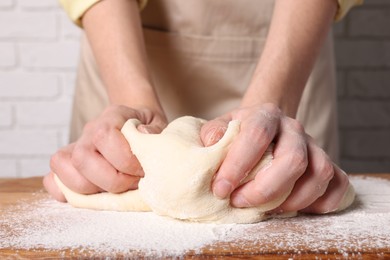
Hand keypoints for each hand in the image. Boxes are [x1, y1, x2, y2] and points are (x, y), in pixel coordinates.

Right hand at [43, 105, 166, 201]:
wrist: (134, 121)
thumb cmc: (147, 126)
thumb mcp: (159, 123)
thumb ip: (155, 130)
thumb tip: (143, 136)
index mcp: (111, 117)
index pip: (105, 137)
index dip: (125, 160)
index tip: (143, 170)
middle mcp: (89, 132)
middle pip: (83, 158)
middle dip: (112, 180)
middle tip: (133, 183)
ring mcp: (75, 147)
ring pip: (65, 170)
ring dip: (93, 189)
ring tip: (116, 189)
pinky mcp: (68, 164)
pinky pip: (52, 179)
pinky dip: (65, 191)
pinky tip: (90, 194)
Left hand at [201, 103, 349, 213]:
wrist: (264, 127)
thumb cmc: (239, 133)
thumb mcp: (221, 127)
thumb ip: (214, 134)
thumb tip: (211, 143)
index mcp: (266, 115)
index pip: (257, 136)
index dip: (238, 165)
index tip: (221, 189)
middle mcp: (294, 128)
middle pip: (294, 159)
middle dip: (266, 189)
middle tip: (240, 202)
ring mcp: (314, 145)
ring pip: (320, 173)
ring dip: (293, 200)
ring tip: (268, 210)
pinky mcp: (326, 162)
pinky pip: (338, 183)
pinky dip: (322, 203)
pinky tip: (296, 210)